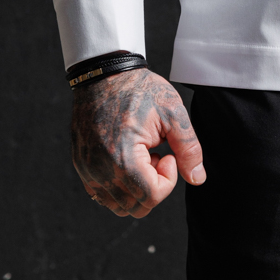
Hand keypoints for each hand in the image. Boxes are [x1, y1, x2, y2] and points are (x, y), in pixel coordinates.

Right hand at [71, 68, 205, 216]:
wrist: (105, 73)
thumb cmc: (139, 89)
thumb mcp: (172, 112)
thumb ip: (189, 148)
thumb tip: (198, 178)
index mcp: (123, 158)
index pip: (152, 197)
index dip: (168, 180)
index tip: (167, 153)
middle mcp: (100, 170)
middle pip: (135, 207)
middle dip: (152, 185)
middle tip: (156, 155)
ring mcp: (87, 170)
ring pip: (117, 205)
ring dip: (135, 188)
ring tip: (141, 156)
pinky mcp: (81, 166)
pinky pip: (101, 194)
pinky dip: (118, 186)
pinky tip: (127, 158)